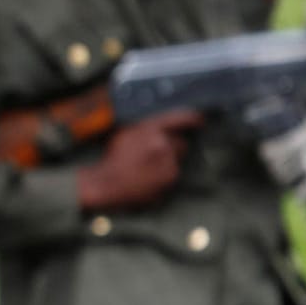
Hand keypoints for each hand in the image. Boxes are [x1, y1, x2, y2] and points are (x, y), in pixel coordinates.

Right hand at [75, 110, 204, 212]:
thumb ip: (147, 127)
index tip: (200, 121)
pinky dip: (164, 178)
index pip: (181, 118)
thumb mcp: (126, 133)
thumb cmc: (112, 160)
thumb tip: (162, 126)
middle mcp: (163, 144)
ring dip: (167, 164)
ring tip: (147, 170)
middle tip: (156, 156)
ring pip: (176, 161)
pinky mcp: (169, 179)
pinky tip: (148, 180)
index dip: (193, 119)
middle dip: (173, 149)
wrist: (105, 185)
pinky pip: (172, 176)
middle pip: (182, 144)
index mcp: (151, 129)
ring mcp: (168, 163)